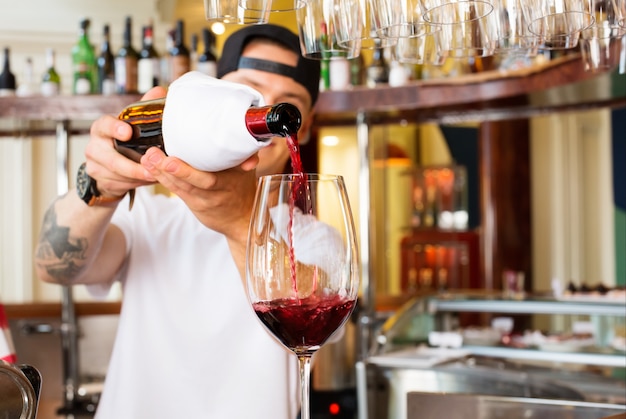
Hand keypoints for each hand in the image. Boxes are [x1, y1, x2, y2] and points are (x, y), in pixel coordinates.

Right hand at [83, 87, 166, 197]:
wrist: (108, 166)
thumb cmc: (124, 141)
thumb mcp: (132, 123)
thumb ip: (143, 108)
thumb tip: (160, 91)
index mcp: (102, 128)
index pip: (104, 125)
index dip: (115, 128)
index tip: (128, 132)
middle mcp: (94, 146)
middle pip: (111, 159)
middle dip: (132, 166)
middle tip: (151, 169)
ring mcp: (94, 165)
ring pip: (118, 175)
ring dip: (139, 177)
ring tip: (157, 176)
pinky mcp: (100, 180)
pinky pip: (121, 184)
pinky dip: (137, 184)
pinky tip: (150, 180)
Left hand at [140, 147, 258, 239]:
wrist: (241, 219)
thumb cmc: (241, 187)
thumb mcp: (246, 170)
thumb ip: (244, 153)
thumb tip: (244, 134)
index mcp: (236, 175)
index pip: (226, 163)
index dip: (210, 152)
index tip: (191, 139)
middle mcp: (222, 188)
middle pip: (202, 180)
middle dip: (180, 169)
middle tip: (157, 155)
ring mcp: (208, 198)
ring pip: (185, 186)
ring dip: (163, 172)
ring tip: (148, 158)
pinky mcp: (195, 203)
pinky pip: (178, 191)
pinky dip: (164, 180)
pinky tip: (150, 168)